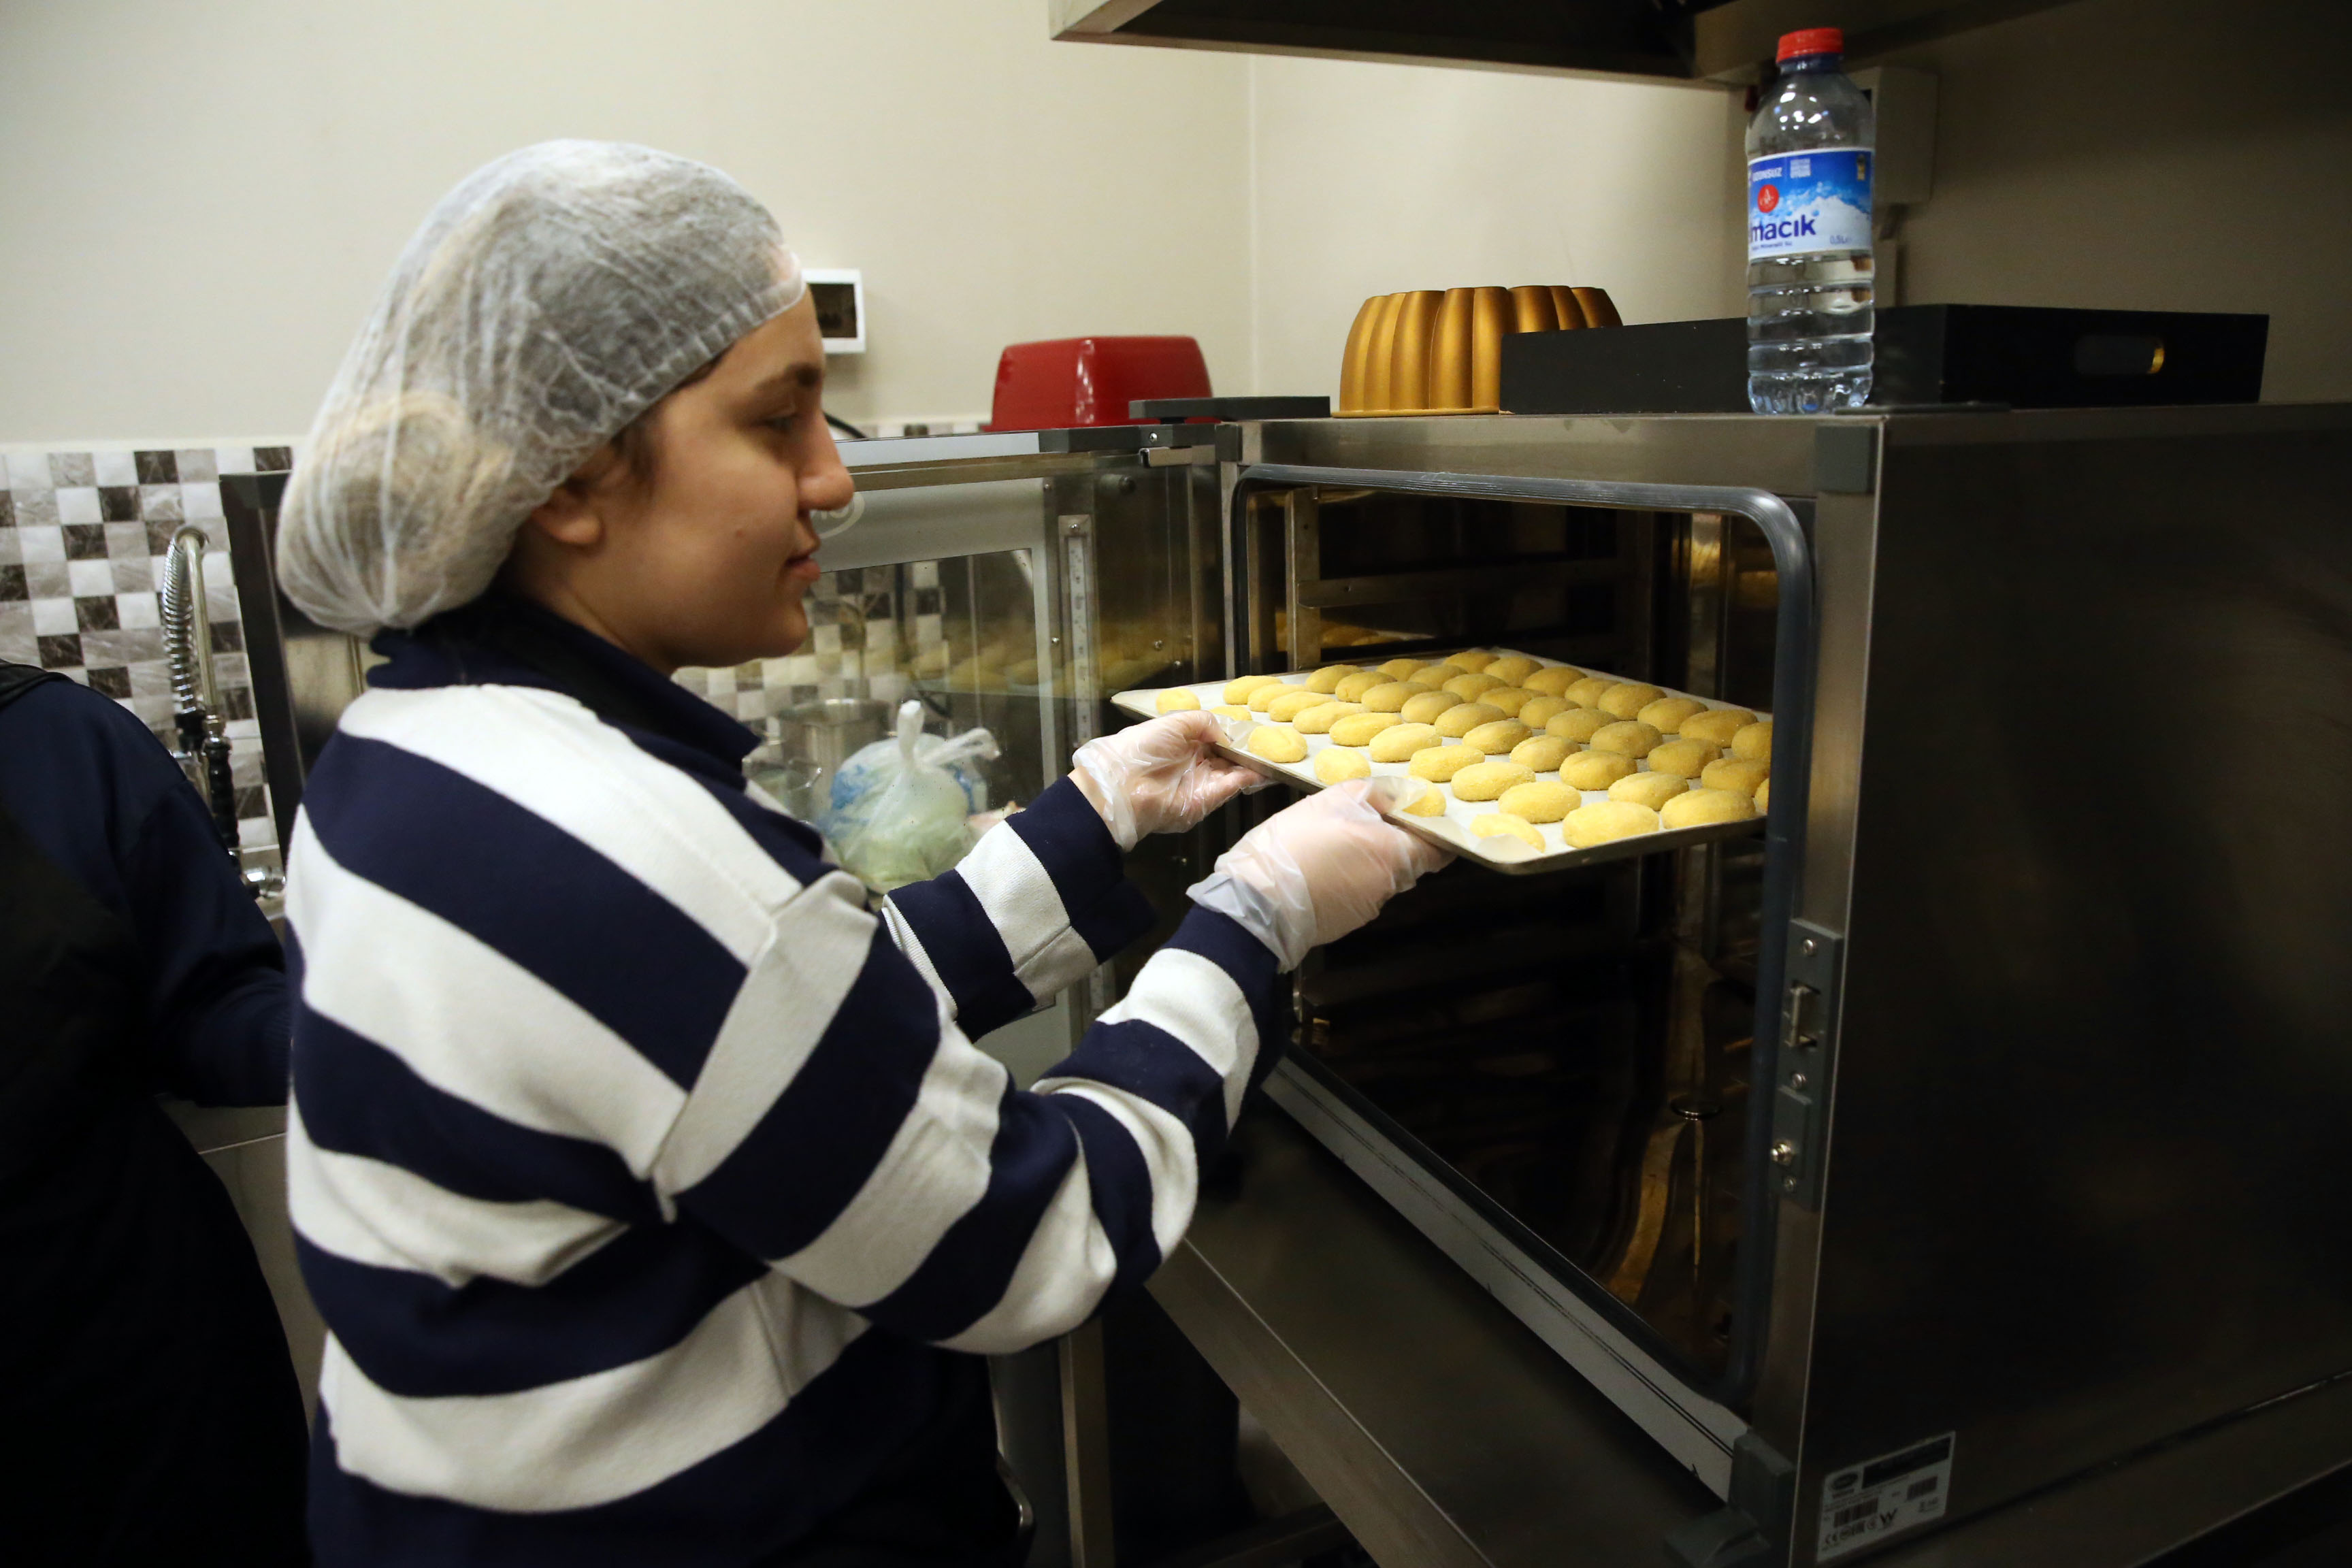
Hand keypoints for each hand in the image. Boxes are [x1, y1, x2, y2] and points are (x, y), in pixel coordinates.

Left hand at [1071, 711, 1261, 851]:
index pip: (1215, 738)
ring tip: (1275, 753)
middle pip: (1227, 756)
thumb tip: (1226, 735)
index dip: (1233, 734)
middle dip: (1246, 750)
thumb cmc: (1145, 747)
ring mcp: (1202, 782)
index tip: (1253, 729)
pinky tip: (1266, 767)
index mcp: (1184, 743)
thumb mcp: (1174, 722)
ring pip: (1234, 771)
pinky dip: (1251, 777)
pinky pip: (1233, 786)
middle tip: (1270, 741)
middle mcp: (1195, 763)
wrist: (1125, 785)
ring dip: (1253, 763)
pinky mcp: (1208, 800)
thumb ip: (1204, 722)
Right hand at [1186, 777, 1451, 969]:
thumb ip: (1376, 794)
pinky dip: (1345, 881)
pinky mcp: (1345, 923)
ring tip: (1331, 844)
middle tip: (1362, 822)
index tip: (1419, 819)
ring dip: (1365, 862)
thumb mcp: (1333, 800)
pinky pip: (1356, 895)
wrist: (1257, 901)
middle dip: (1392, 843)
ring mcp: (1367, 908)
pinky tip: (1318, 869)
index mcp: (1394, 855)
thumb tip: (1404, 794)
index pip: (1438, 850)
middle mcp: (1389, 886)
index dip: (1433, 833)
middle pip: (1407, 863)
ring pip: (1379, 879)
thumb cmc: (1297, 843)